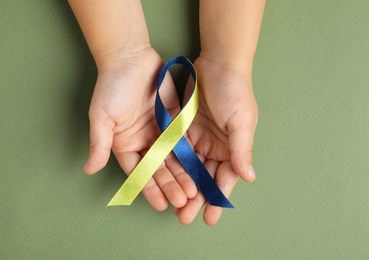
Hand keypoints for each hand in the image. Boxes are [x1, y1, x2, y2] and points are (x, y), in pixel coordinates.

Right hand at [84, 48, 196, 209]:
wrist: (131, 58)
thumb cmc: (112, 87)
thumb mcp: (101, 117)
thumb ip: (98, 144)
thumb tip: (88, 169)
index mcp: (125, 145)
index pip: (139, 172)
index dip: (149, 189)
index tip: (161, 205)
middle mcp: (143, 142)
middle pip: (158, 169)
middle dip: (170, 185)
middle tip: (183, 201)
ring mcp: (159, 132)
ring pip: (173, 158)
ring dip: (183, 174)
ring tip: (194, 191)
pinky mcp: (173, 121)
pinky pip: (183, 140)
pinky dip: (190, 154)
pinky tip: (199, 167)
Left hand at [173, 57, 257, 224]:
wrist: (218, 63)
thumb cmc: (235, 92)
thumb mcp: (241, 121)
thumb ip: (242, 149)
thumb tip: (249, 178)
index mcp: (232, 149)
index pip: (224, 179)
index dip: (217, 199)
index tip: (209, 218)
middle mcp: (214, 147)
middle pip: (203, 178)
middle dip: (195, 199)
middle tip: (184, 218)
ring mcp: (197, 139)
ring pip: (188, 168)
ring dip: (181, 186)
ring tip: (173, 206)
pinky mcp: (182, 129)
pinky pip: (175, 150)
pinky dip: (170, 166)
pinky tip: (163, 179)